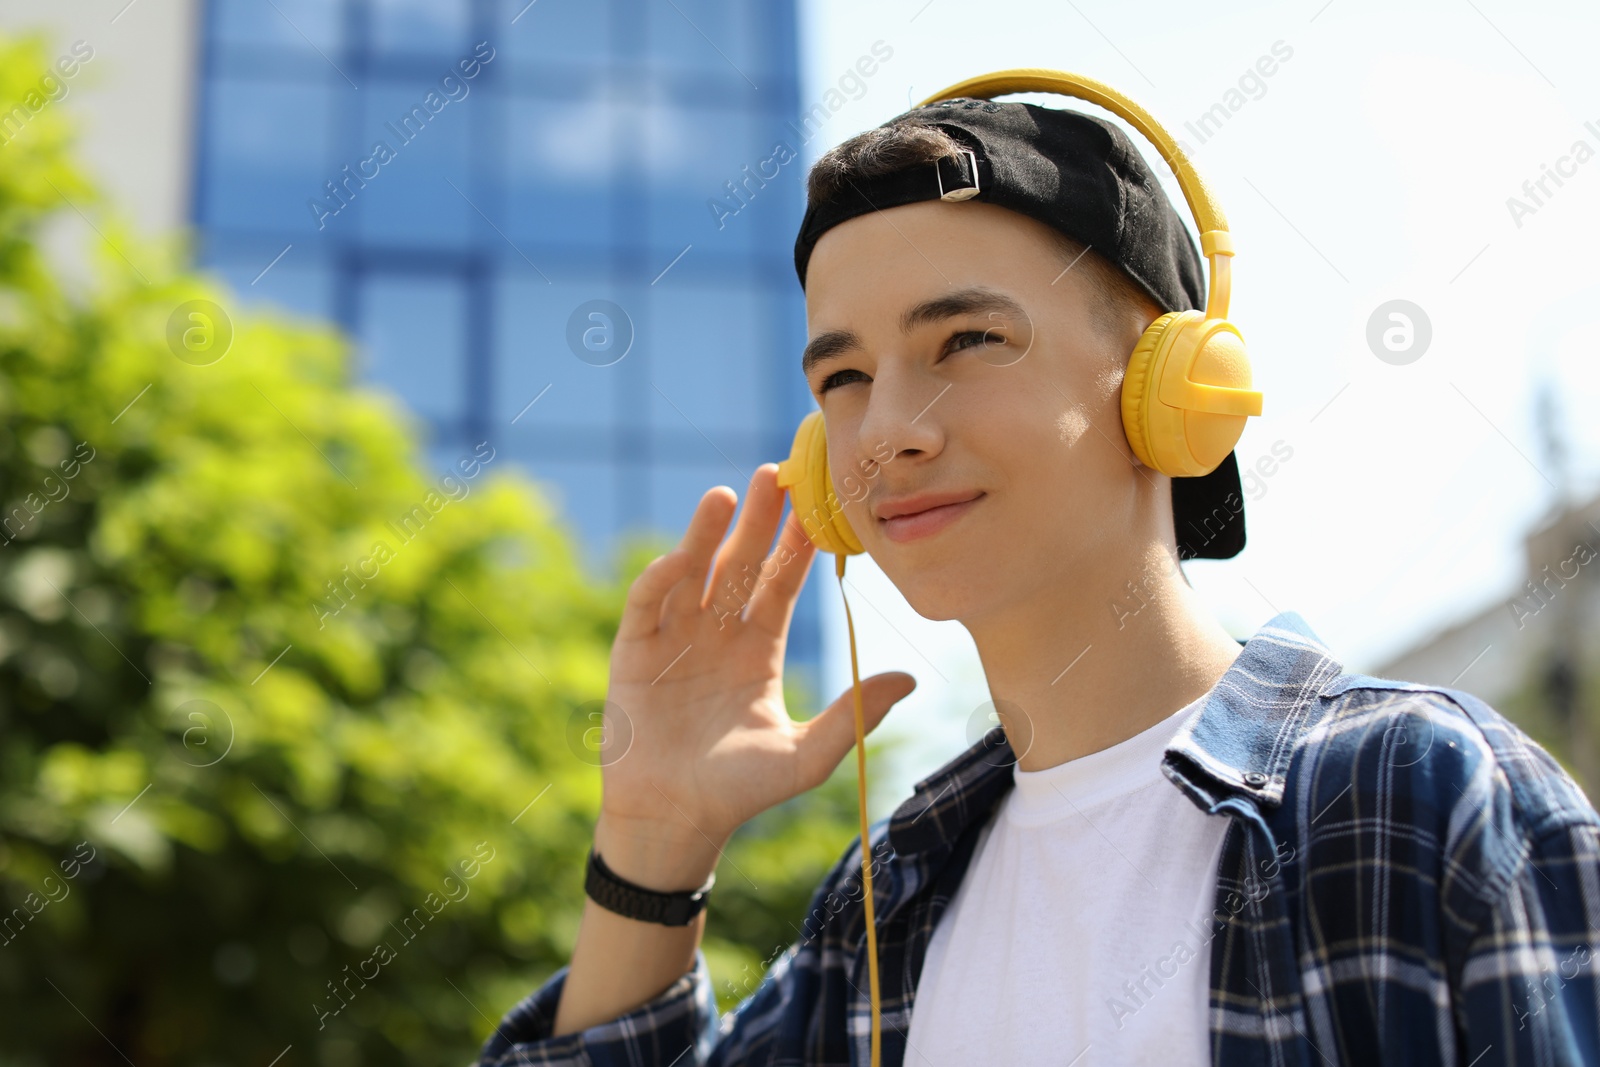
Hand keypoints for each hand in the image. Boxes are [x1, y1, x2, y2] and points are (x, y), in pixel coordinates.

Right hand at [594, 462, 915, 887]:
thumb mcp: (806, 754)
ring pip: (694, 572)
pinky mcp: (635, 652)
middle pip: (741, 564)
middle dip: (759, 521)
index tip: (820, 504)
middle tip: (779, 474)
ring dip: (707, 534)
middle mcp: (719, 633)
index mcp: (760, 648)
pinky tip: (681, 557)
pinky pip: (649, 604)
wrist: (675, 821)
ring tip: (727, 494)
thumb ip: (853, 716)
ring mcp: (676, 638)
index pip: (783, 582)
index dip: (799, 544)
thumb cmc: (741, 791)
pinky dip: (661, 578)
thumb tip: (911, 678)